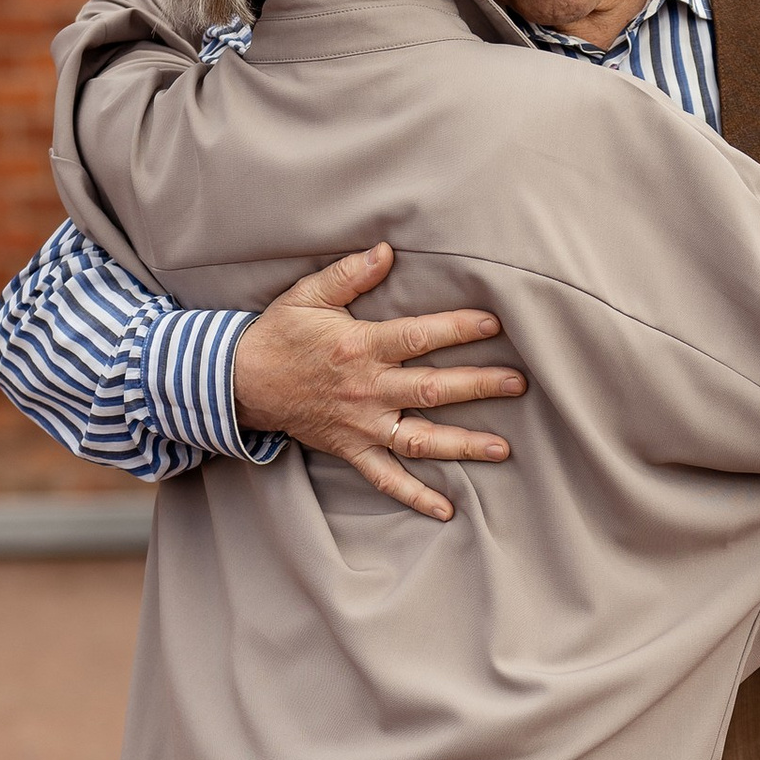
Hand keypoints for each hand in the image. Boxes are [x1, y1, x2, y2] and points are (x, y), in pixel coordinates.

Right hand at [230, 243, 525, 525]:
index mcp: (361, 347)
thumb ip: (350, 275)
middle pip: (432, 389)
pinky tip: (447, 509)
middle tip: (519, 384)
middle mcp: (367, 389)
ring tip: (503, 448)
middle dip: (479, 386)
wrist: (240, 382)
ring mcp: (362, 424)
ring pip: (420, 438)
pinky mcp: (351, 449)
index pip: (420, 337)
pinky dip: (415, 495)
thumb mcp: (308, 295)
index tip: (494, 323)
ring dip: (463, 445)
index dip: (459, 329)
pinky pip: (386, 479)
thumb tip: (387, 251)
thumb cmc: (279, 334)